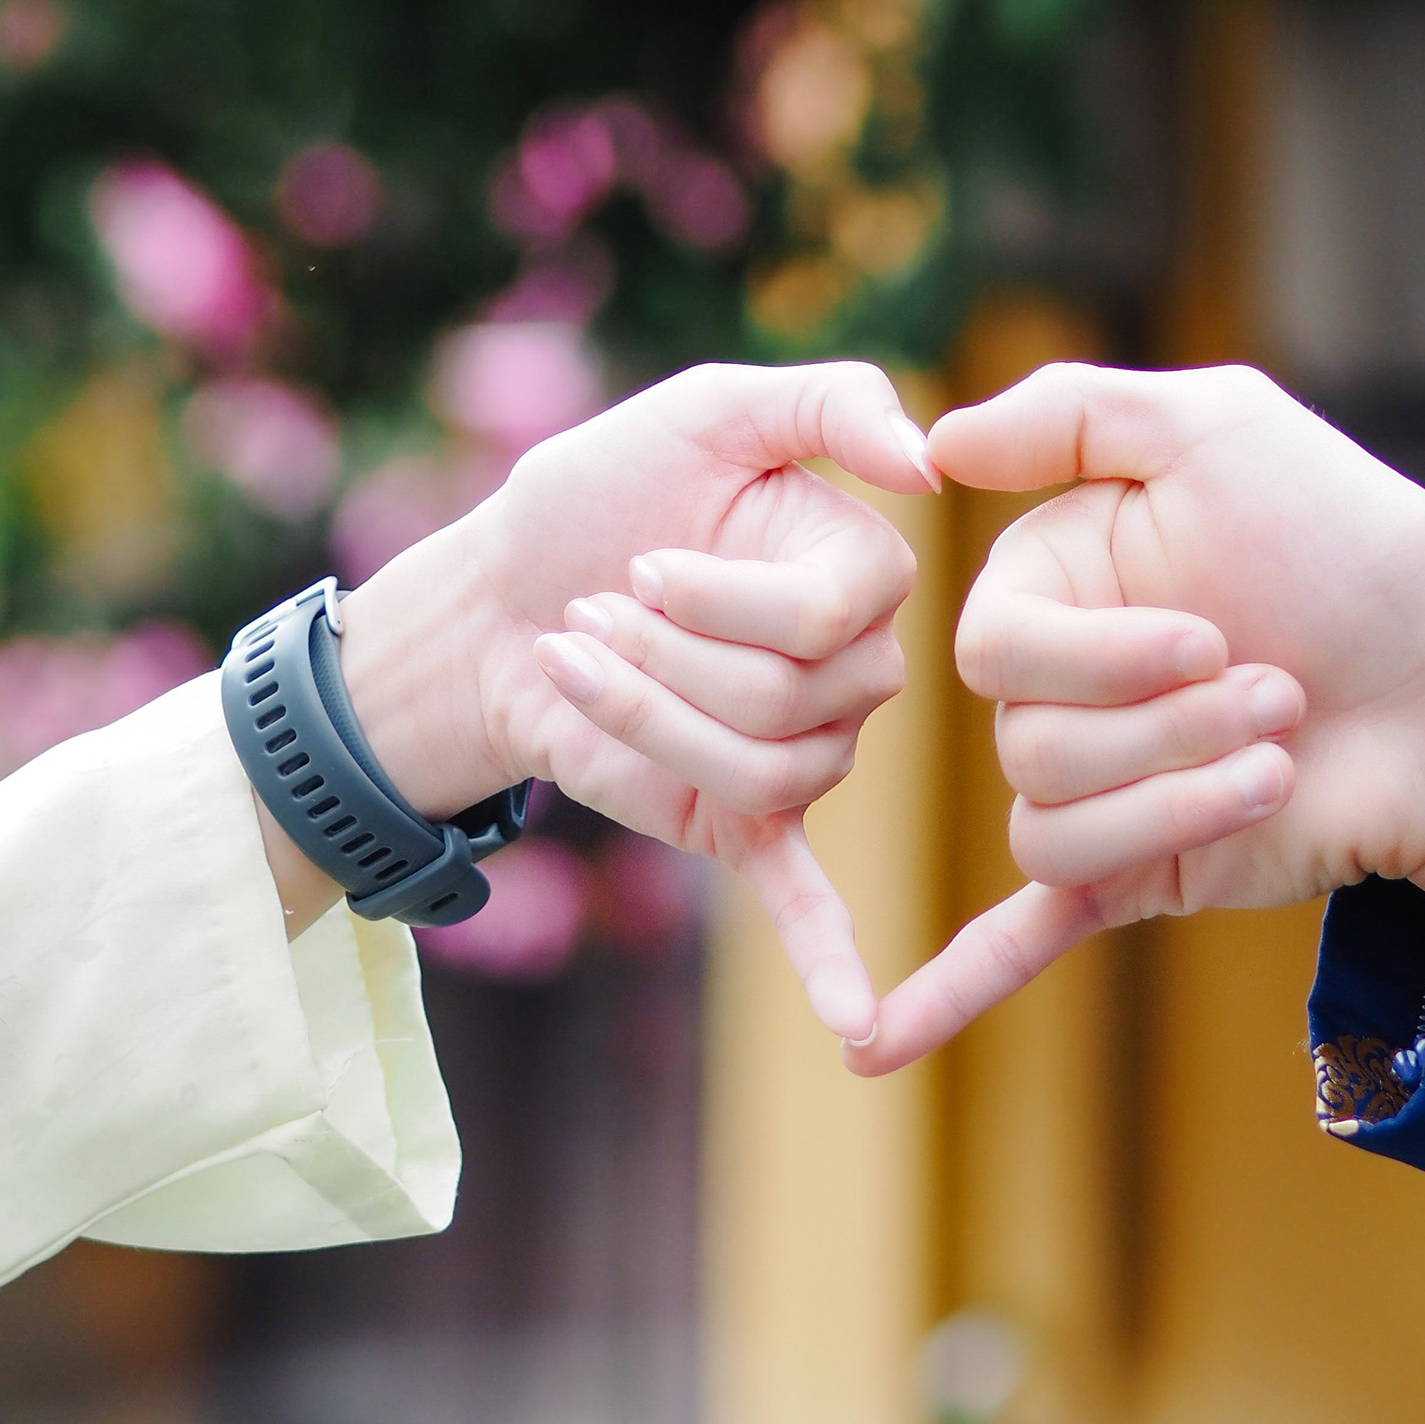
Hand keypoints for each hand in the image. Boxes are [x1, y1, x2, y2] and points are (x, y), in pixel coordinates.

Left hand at [318, 360, 932, 1036]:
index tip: (638, 560)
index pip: (832, 616)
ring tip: (581, 664)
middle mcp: (858, 671)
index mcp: (865, 573)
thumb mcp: (706, 409)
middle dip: (662, 656)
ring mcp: (806, 754)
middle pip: (786, 701)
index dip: (718, 595)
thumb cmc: (600, 491)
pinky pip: (804, 895)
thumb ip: (827, 400)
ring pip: (753, 772)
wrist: (494, 597)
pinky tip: (860, 1023)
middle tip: (596, 612)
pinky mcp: (740, 823)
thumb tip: (930, 456)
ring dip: (639, 717)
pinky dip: (829, 960)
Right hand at [844, 361, 1424, 1074]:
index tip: (1214, 633)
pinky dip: (949, 992)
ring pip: (1053, 834)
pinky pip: (1023, 934)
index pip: (991, 648)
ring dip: (1183, 802)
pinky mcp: (1145, 873)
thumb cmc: (1355, 543)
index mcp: (1057, 583)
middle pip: (1026, 746)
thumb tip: (937, 442)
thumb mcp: (1221, 427)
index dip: (1098, 657)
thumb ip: (1073, 412)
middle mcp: (1062, 687)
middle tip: (1280, 692)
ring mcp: (1103, 787)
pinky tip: (878, 1046)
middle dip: (1168, 729)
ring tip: (1280, 762)